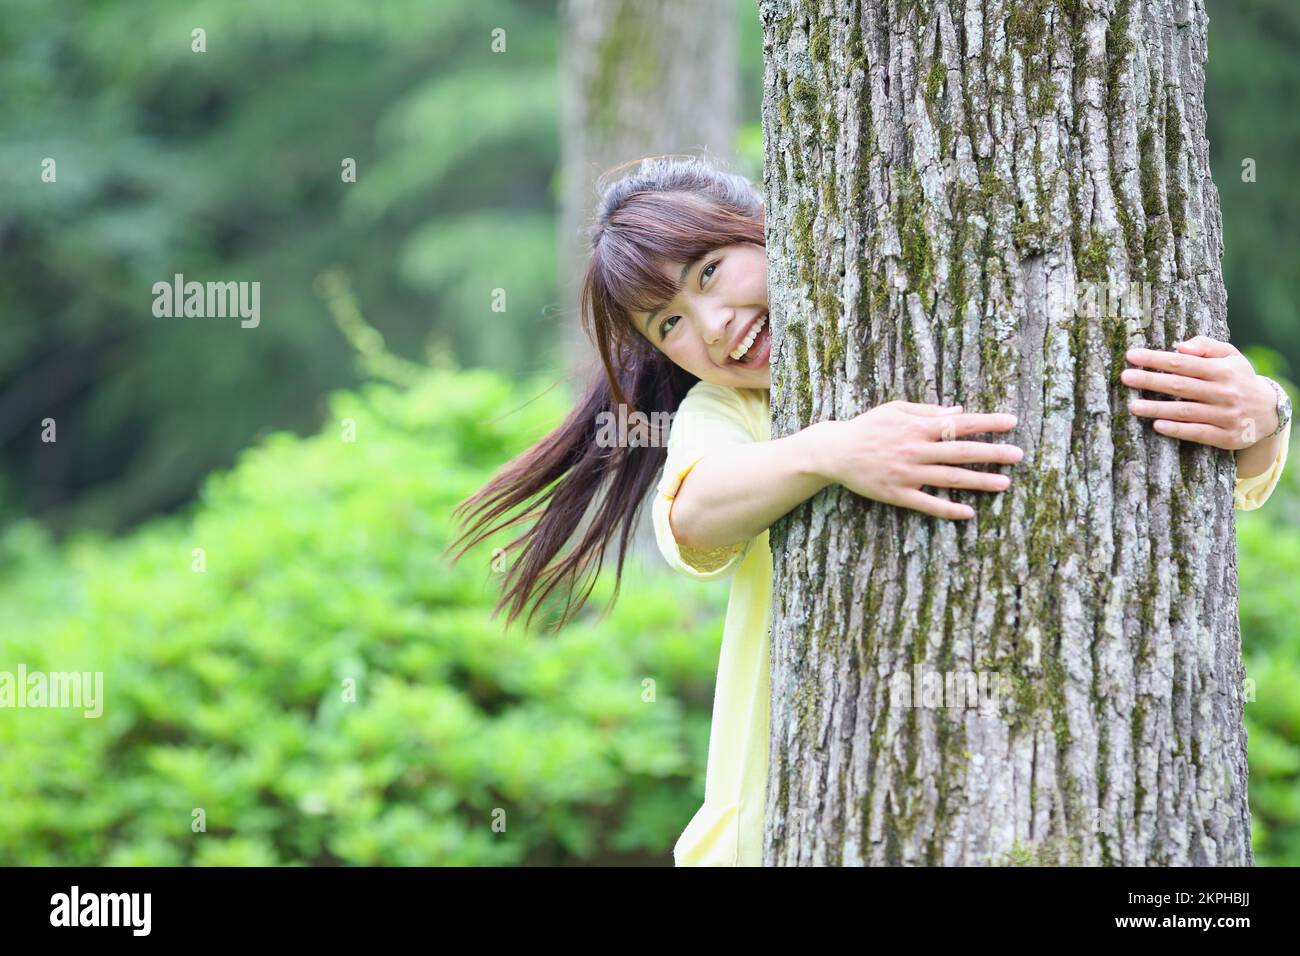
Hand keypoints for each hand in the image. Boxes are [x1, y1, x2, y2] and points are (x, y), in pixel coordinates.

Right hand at [815, 401, 1022, 519]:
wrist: (836, 451)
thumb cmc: (868, 427)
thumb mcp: (896, 409)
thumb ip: (928, 410)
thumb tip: (959, 411)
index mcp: (917, 427)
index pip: (960, 423)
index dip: (987, 423)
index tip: (1011, 422)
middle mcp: (916, 450)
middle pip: (961, 452)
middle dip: (993, 452)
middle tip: (1018, 455)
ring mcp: (907, 474)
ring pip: (950, 478)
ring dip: (979, 481)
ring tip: (1005, 483)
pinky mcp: (896, 494)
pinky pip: (927, 503)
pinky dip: (948, 509)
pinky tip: (968, 512)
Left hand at [1121, 334, 1274, 448]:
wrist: (1270, 412)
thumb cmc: (1238, 379)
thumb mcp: (1230, 356)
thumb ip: (1206, 346)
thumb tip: (1180, 346)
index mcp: (1222, 370)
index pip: (1183, 363)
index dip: (1156, 359)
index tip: (1132, 355)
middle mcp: (1224, 392)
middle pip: (1181, 386)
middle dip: (1151, 381)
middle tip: (1125, 377)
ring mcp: (1226, 416)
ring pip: (1186, 411)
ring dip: (1158, 409)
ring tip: (1133, 406)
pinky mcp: (1226, 437)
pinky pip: (1198, 433)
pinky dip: (1178, 430)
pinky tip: (1157, 426)